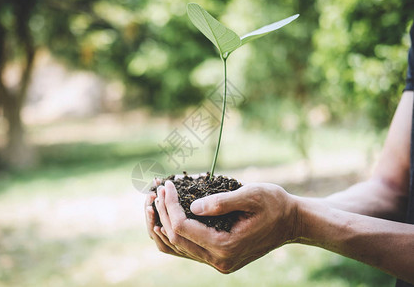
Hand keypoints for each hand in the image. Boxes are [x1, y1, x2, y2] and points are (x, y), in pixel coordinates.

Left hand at [150, 180, 298, 272]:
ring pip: (177, 248)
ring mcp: (217, 262)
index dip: (170, 205)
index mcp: (226, 246)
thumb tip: (191, 206)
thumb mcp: (251, 195)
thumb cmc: (274, 204)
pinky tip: (164, 217)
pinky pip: (186, 249)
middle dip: (161, 212)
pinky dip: (172, 233)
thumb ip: (221, 202)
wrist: (292, 222)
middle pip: (176, 239)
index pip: (183, 228)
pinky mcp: (217, 257)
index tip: (167, 184)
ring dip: (161, 223)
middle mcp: (219, 260)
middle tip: (156, 189)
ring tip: (153, 201)